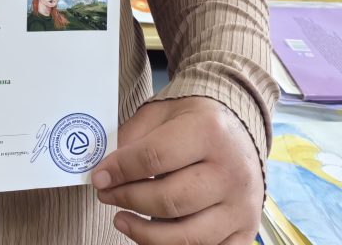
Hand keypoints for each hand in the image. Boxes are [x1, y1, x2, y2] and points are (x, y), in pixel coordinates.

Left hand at [92, 96, 262, 244]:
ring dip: (145, 234)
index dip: (120, 170)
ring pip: (187, 236)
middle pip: (169, 199)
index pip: (154, 157)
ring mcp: (242, 205)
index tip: (98, 177)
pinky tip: (153, 236)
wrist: (239, 128)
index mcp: (208, 131)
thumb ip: (134, 137)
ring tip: (121, 219)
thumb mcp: (162, 112)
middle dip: (128, 199)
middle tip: (105, 195)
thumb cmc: (195, 120)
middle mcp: (231, 171)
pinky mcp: (246, 230)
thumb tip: (107, 169)